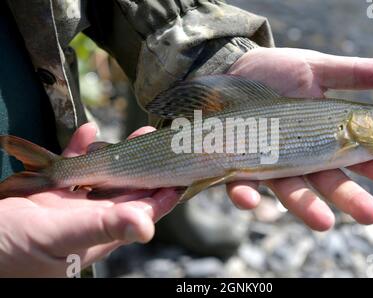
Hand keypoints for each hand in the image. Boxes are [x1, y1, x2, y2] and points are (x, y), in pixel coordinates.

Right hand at [0, 123, 178, 276]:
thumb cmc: (11, 253)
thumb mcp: (60, 237)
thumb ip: (103, 228)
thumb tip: (148, 227)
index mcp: (101, 234)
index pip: (144, 211)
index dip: (165, 193)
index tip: (184, 171)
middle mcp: (91, 219)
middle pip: (128, 189)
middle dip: (146, 165)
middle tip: (161, 140)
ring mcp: (70, 206)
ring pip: (103, 176)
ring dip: (119, 155)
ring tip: (138, 132)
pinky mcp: (48, 194)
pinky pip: (70, 167)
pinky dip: (79, 150)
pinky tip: (88, 131)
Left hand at [226, 47, 372, 230]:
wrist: (232, 68)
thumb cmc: (275, 70)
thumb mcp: (314, 68)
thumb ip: (350, 73)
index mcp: (326, 136)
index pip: (363, 158)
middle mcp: (302, 156)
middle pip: (331, 182)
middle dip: (351, 199)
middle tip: (372, 215)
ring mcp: (271, 164)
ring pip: (292, 191)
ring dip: (306, 207)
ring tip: (324, 223)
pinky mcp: (239, 165)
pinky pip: (242, 184)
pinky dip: (247, 193)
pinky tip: (251, 200)